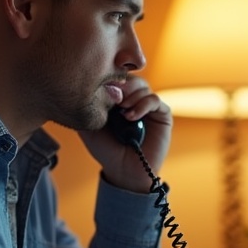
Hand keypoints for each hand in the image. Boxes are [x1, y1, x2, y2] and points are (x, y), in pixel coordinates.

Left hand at [78, 76, 171, 192]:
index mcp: (119, 99)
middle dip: (121, 84)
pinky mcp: (162, 115)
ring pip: (143, 86)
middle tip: (113, 97)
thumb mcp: (89, 125)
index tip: (101, 86)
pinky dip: (142, 105)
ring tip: (121, 111)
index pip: (117, 77)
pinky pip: (155, 100)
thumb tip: (85, 85)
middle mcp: (135, 100)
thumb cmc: (106, 149)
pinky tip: (130, 117)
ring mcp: (149, 107)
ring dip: (131, 95)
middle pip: (131, 77)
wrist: (123, 171)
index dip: (110, 78)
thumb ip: (86, 106)